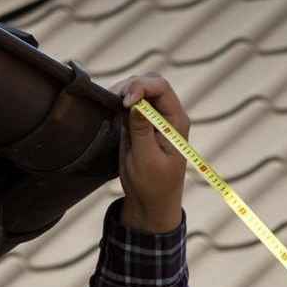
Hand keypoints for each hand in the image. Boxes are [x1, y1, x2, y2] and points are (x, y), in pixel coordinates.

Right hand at [108, 73, 190, 232]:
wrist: (151, 202)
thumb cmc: (153, 185)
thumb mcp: (146, 159)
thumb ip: (141, 130)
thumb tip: (137, 103)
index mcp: (176, 122)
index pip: (162, 88)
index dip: (141, 87)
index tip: (125, 103)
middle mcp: (168, 116)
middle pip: (151, 83)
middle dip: (131, 86)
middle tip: (113, 100)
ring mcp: (154, 118)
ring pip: (139, 90)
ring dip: (123, 93)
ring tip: (110, 106)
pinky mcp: (140, 124)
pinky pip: (130, 104)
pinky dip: (119, 103)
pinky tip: (110, 112)